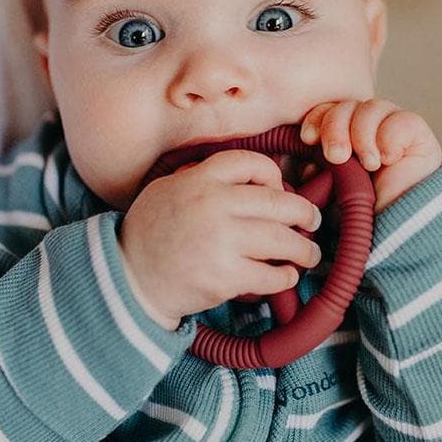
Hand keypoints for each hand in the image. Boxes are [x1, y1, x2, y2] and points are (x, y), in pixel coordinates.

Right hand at [118, 150, 322, 330]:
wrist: (128, 278)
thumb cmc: (150, 233)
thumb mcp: (169, 189)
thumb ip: (204, 178)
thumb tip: (248, 181)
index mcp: (200, 180)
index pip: (252, 162)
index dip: (274, 174)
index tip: (281, 189)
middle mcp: (214, 206)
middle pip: (279, 203)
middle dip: (305, 214)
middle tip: (313, 222)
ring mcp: (221, 242)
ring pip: (283, 241)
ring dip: (304, 250)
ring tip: (310, 255)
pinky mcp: (225, 277)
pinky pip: (271, 275)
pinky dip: (285, 277)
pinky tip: (285, 276)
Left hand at [299, 98, 441, 213]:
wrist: (391, 233)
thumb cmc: (358, 215)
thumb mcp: (327, 190)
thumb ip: (314, 168)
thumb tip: (305, 159)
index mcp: (344, 136)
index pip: (327, 110)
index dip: (317, 118)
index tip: (308, 138)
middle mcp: (368, 129)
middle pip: (347, 105)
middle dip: (336, 127)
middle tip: (336, 156)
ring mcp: (393, 129)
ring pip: (373, 107)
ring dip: (363, 135)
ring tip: (368, 164)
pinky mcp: (418, 135)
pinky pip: (402, 119)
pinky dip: (390, 137)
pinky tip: (388, 159)